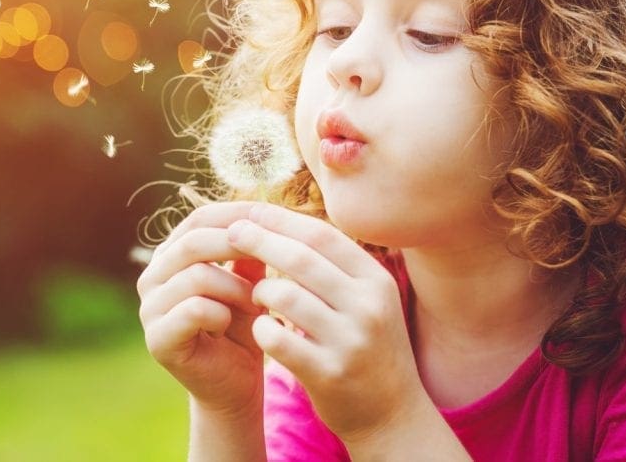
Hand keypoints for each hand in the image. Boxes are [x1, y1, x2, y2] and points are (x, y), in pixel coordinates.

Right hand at [137, 202, 267, 416]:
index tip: (273, 215)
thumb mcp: (248, 283)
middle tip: (271, 256)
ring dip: (236, 287)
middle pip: (193, 241)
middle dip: (237, 244)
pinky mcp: (157, 338)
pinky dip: (223, 313)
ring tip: (258, 302)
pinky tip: (233, 325)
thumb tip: (262, 212)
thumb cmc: (242, 330)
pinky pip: (195, 309)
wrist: (234, 387)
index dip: (235, 213)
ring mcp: (150, 308)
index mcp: (171, 256)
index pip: (198, 219)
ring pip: (196, 275)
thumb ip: (248, 252)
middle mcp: (152, 277)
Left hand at [226, 203, 426, 442]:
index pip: (322, 236)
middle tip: (232, 234)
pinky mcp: (329, 374)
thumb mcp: (365, 300)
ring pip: (285, 296)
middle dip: (260, 241)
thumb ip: (334, 265)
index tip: (251, 212)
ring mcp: (350, 341)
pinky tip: (262, 329)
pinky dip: (261, 329)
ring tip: (256, 296)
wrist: (392, 414)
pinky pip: (278, 339)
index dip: (282, 220)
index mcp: (376, 281)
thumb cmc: (366, 345)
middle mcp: (368, 306)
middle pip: (301, 259)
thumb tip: (282, 220)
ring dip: (260, 291)